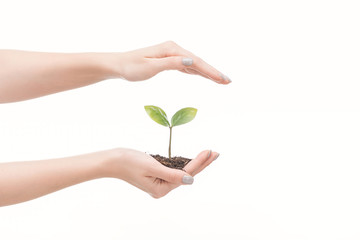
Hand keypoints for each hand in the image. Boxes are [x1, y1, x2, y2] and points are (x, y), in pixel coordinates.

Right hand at [103, 148, 218, 197]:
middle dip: (202, 163)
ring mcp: (159, 183)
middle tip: (215, 153)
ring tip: (208, 155)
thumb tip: (190, 179)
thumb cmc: (129, 162)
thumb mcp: (152, 167)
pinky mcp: (157, 176)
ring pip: (182, 172)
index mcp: (161, 189)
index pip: (185, 174)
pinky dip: (184, 163)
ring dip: (195, 162)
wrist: (112, 160)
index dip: (199, 162)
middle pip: (187, 174)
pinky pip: (175, 170)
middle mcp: (162, 188)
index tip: (209, 151)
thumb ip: (172, 174)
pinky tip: (192, 159)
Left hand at [111, 41, 231, 83]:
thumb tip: (192, 61)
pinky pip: (187, 66)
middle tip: (228, 82)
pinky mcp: (169, 60)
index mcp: (172, 50)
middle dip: (213, 72)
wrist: (119, 65)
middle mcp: (174, 49)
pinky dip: (197, 71)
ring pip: (194, 64)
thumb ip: (172, 64)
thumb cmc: (132, 67)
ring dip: (207, 72)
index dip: (211, 72)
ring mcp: (172, 54)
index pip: (196, 62)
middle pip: (198, 62)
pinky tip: (203, 75)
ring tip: (220, 81)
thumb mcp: (151, 67)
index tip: (223, 80)